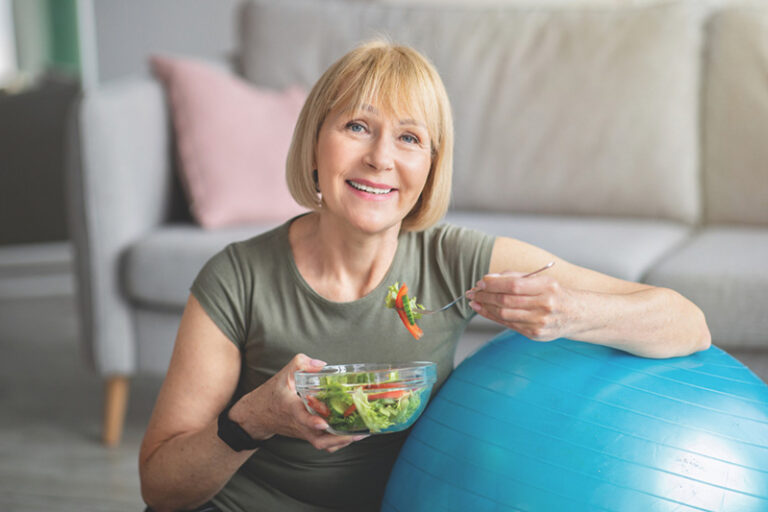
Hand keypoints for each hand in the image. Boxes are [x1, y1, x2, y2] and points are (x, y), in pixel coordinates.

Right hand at [229, 353, 366, 452]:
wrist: (257, 415)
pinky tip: (350, 435)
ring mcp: (302, 432)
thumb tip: (322, 365)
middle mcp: (297, 424)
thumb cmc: (271, 394)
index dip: (311, 422)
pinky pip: (322, 444)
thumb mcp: (283, 374)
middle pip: (317, 438)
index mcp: (290, 407)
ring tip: (360, 433)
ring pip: (322, 444)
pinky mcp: (306, 436)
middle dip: (338, 438)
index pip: (301, 417)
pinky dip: (336, 443)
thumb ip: (301, 364)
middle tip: (357, 432)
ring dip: (341, 442)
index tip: (323, 423)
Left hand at [467, 271, 575, 340]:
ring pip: (505, 314)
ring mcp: (540, 322)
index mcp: (547, 287)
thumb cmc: (554, 294)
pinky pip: (508, 324)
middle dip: (485, 296)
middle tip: (473, 292)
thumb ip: (515, 277)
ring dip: (485, 307)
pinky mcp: (535, 334)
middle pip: (507, 301)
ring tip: (475, 301)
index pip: (514, 285)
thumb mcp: (541, 280)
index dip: (494, 284)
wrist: (576, 315)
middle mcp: (545, 305)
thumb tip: (488, 279)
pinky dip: (493, 317)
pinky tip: (485, 311)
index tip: (481, 282)